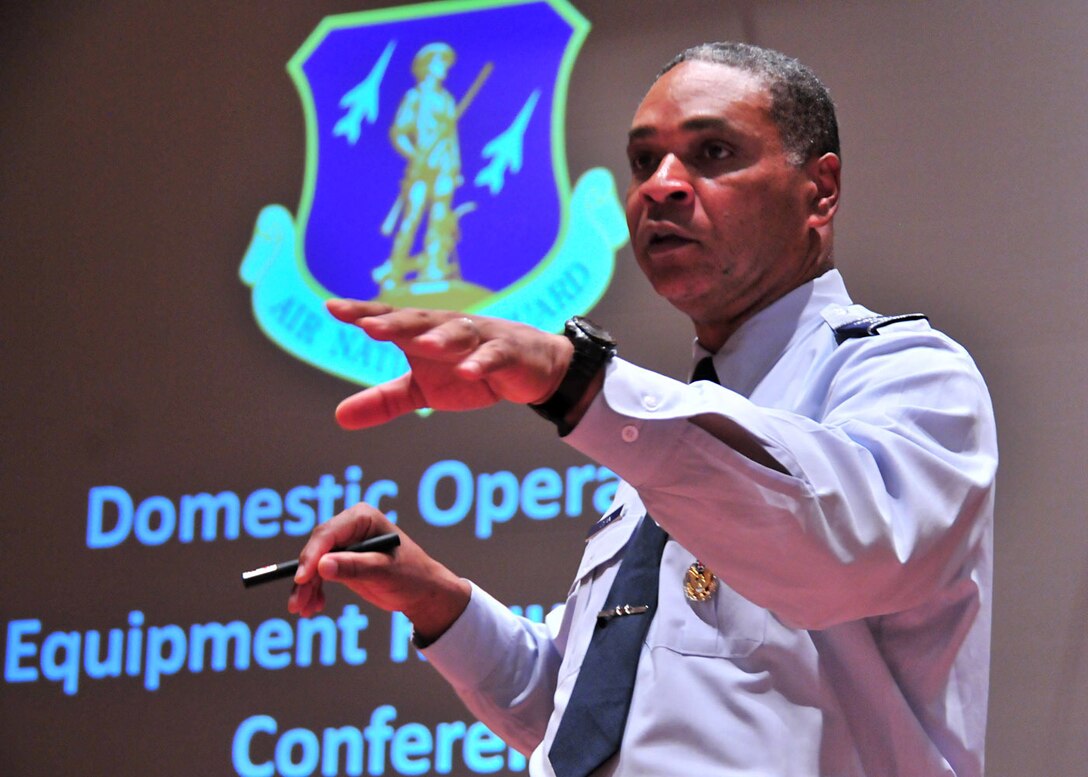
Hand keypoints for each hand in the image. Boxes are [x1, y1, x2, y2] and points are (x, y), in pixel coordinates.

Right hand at [287, 502, 470, 641]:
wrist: (422, 592)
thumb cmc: (411, 575)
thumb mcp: (384, 572)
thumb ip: (354, 567)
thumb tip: (322, 566)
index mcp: (362, 518)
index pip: (328, 534)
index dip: (311, 556)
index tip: (301, 579)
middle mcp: (349, 527)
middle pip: (316, 549)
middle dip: (305, 577)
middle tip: (297, 604)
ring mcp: (344, 544)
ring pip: (314, 564)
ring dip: (306, 588)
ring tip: (304, 611)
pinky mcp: (341, 562)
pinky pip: (319, 575)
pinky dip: (314, 591)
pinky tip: (314, 607)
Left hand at [326, 299, 573, 428]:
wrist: (530, 367)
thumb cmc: (469, 371)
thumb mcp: (424, 390)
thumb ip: (384, 400)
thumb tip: (338, 417)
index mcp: (423, 333)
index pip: (390, 319)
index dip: (363, 313)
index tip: (332, 307)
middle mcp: (448, 328)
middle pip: (419, 321)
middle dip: (394, 322)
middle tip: (368, 326)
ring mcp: (480, 337)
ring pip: (457, 333)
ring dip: (440, 338)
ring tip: (421, 345)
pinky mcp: (508, 353)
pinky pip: (493, 356)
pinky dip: (481, 362)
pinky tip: (469, 371)